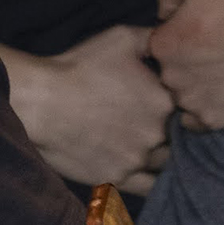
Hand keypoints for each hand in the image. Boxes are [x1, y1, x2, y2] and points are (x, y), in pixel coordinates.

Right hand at [5, 25, 173, 191]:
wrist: (40, 100)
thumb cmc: (78, 65)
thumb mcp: (119, 38)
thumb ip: (153, 38)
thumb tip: (174, 37)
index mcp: (165, 101)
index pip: (184, 108)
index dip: (175, 106)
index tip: (160, 103)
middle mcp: (158, 133)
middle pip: (175, 137)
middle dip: (167, 131)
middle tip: (147, 124)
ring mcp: (138, 159)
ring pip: (164, 163)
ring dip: (158, 155)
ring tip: (143, 146)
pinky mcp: (118, 177)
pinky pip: (148, 187)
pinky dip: (151, 181)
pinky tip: (146, 172)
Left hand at [151, 0, 223, 128]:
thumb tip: (161, 13)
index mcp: (159, 45)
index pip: (158, 45)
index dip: (177, 40)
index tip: (197, 38)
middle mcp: (167, 77)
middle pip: (168, 72)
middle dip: (184, 66)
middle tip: (211, 58)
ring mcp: (189, 101)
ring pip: (181, 97)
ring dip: (192, 90)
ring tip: (218, 78)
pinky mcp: (212, 120)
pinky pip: (195, 121)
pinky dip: (203, 112)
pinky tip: (217, 99)